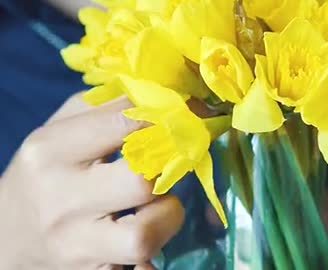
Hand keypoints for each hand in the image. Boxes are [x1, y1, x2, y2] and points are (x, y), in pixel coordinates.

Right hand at [0, 94, 184, 269]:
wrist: (8, 236)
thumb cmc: (44, 174)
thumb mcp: (59, 131)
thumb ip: (104, 108)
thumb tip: (162, 95)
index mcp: (51, 152)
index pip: (124, 123)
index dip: (167, 117)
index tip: (186, 116)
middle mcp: (61, 199)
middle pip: (139, 180)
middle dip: (165, 169)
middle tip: (166, 166)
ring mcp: (75, 244)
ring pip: (144, 234)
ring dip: (166, 216)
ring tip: (158, 206)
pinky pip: (140, 268)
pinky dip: (154, 253)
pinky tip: (149, 235)